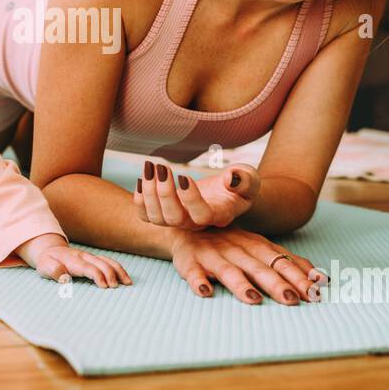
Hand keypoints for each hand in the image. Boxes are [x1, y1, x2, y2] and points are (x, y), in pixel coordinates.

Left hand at [15, 233, 131, 288]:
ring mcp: (91, 257)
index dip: (98, 276)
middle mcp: (85, 257)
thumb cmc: (48, 262)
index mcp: (73, 260)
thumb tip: (65, 278)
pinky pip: (109, 262)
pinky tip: (125, 279)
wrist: (50, 250)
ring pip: (108, 261)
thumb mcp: (44, 266)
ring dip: (119, 271)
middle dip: (111, 275)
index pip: (89, 268)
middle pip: (102, 264)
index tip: (104, 287)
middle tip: (116, 288)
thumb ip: (54, 271)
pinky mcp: (94, 260)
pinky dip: (119, 269)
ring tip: (128, 283)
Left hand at [134, 160, 260, 229]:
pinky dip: (139, 199)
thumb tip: (230, 179)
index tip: (184, 175)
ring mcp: (178, 221)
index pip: (201, 215)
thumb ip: (245, 179)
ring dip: (148, 193)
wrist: (226, 194)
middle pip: (174, 219)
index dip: (190, 198)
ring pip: (157, 218)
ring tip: (150, 166)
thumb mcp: (249, 179)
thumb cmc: (239, 185)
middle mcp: (196, 223)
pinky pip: (145, 216)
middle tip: (161, 166)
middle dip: (164, 193)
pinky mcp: (165, 215)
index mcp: (218, 215)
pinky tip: (142, 178)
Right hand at [167, 225, 326, 305]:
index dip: (297, 277)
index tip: (314, 292)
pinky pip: (193, 272)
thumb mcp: (260, 247)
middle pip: (259, 267)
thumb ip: (288, 262)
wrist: (188, 224)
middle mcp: (237, 249)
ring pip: (228, 270)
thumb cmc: (230, 242)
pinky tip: (204, 291)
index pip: (281, 262)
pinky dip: (198, 280)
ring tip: (254, 300)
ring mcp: (213, 255)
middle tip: (292, 300)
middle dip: (276, 283)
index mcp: (256, 245)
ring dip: (241, 285)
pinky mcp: (190, 261)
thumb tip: (322, 279)